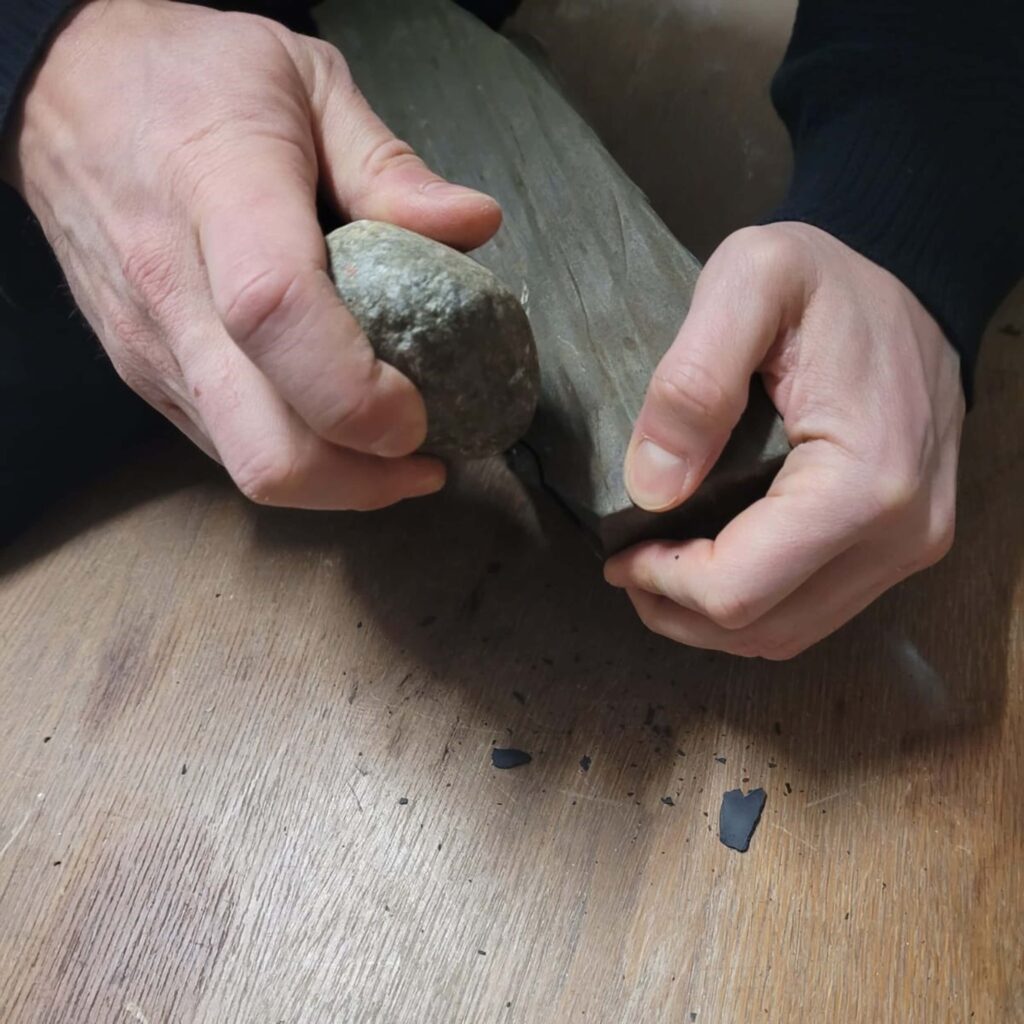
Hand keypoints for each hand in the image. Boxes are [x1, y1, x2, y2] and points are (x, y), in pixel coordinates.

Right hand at [3, 0, 500, 508]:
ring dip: (336, 481)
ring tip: (391, 447)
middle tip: (424, 461)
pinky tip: (332, 425)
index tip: (420, 415)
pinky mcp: (146, 373)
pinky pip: (228, 446)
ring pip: (248, 466)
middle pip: (264, 446)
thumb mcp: (308, 85)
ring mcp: (152, 346)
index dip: (356, 392)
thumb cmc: (194, 77)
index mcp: (223, 196)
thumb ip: (392, 169)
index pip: (277, 316)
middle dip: (360, 481)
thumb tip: (476, 226)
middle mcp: (174, 291)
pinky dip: (295, 456)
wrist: (67, 93)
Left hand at [605, 223, 964, 658]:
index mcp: (865, 480)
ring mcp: (909, 547)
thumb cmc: (828, 279)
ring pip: (789, 633)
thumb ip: (692, 381)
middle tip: (626, 568)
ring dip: (710, 619)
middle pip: (763, 628)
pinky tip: (711, 566)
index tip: (618, 552)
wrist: (912, 280)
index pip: (741, 588)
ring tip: (659, 574)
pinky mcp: (901, 546)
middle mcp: (902, 533)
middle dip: (678, 610)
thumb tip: (649, 490)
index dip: (663, 583)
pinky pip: (814, 610)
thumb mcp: (749, 281)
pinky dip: (753, 605)